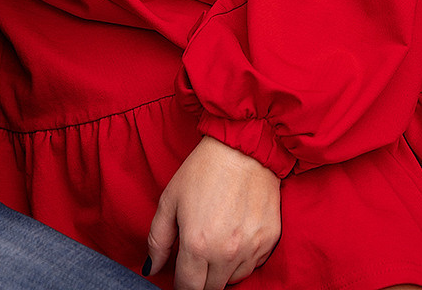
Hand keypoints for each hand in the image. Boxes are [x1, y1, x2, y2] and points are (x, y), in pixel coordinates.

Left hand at [146, 136, 280, 289]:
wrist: (243, 146)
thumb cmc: (203, 169)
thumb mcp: (170, 199)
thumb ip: (157, 239)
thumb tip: (151, 269)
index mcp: (197, 245)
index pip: (188, 289)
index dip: (182, 284)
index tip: (182, 274)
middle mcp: (226, 253)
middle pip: (210, 289)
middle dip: (201, 278)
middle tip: (198, 255)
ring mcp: (251, 248)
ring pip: (233, 280)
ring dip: (222, 270)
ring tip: (217, 241)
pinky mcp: (270, 239)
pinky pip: (253, 265)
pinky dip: (243, 258)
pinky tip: (236, 234)